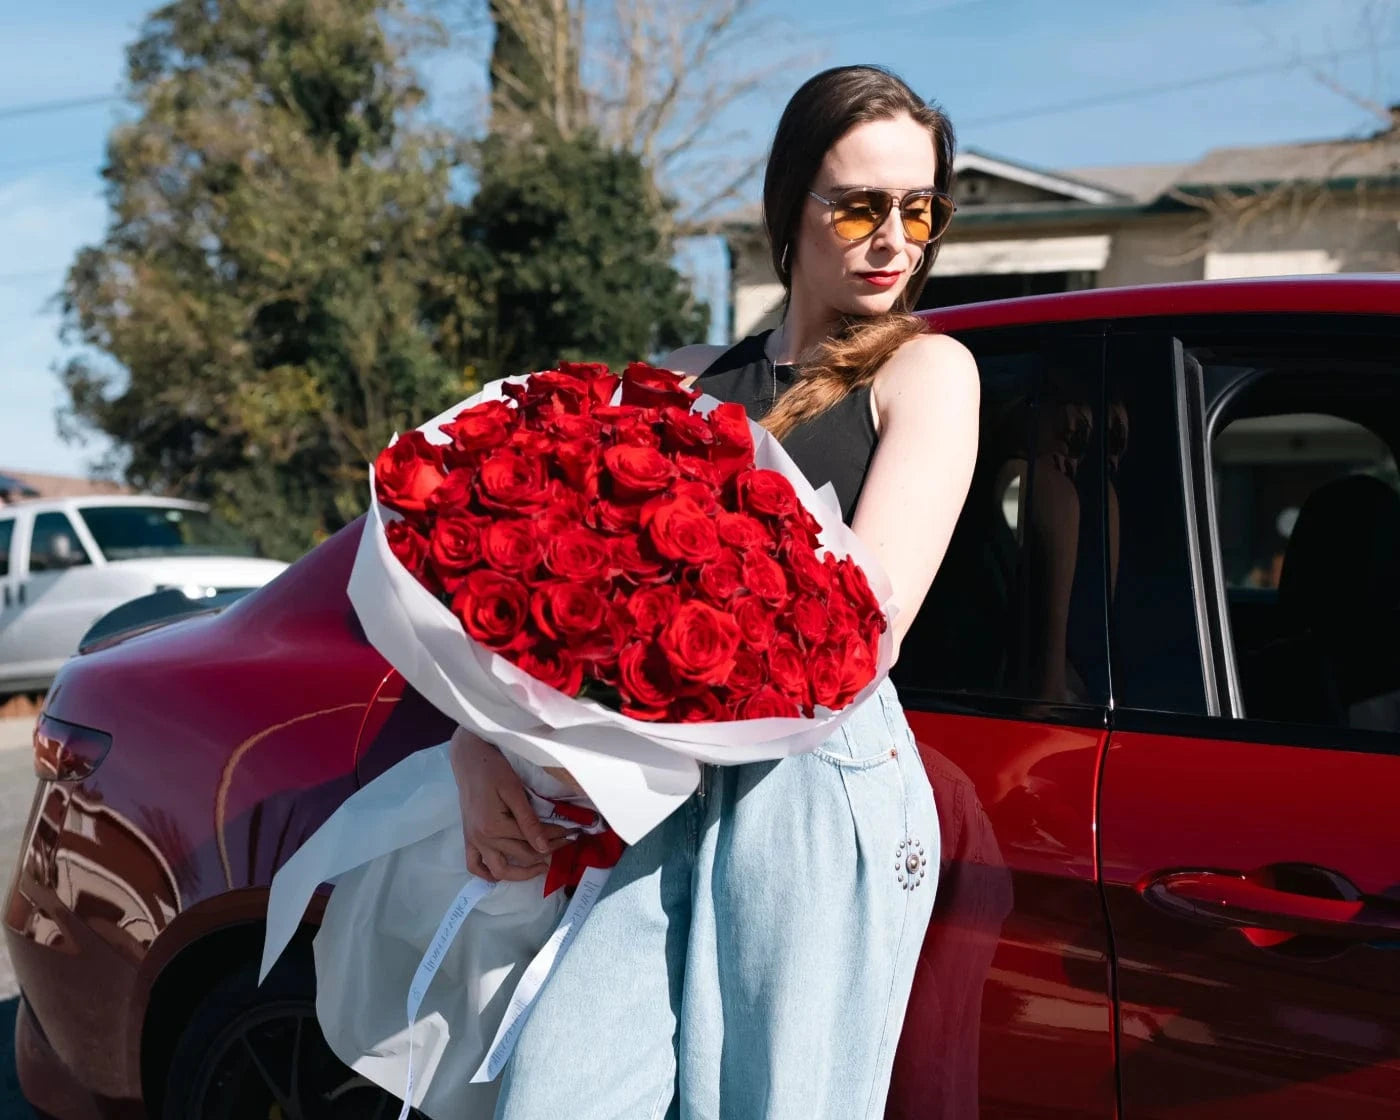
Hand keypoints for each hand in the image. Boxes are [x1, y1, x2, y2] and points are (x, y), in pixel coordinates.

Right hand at [449, 727, 575, 881]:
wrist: (469, 758)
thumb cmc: (493, 769)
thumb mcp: (514, 790)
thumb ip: (528, 820)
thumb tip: (544, 846)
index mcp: (495, 826)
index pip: (532, 839)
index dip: (555, 837)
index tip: (572, 833)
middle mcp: (483, 838)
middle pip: (521, 855)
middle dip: (548, 851)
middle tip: (566, 843)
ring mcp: (474, 841)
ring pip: (500, 870)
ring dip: (521, 874)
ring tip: (541, 867)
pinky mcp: (468, 838)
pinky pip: (475, 866)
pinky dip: (488, 875)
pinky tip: (503, 874)